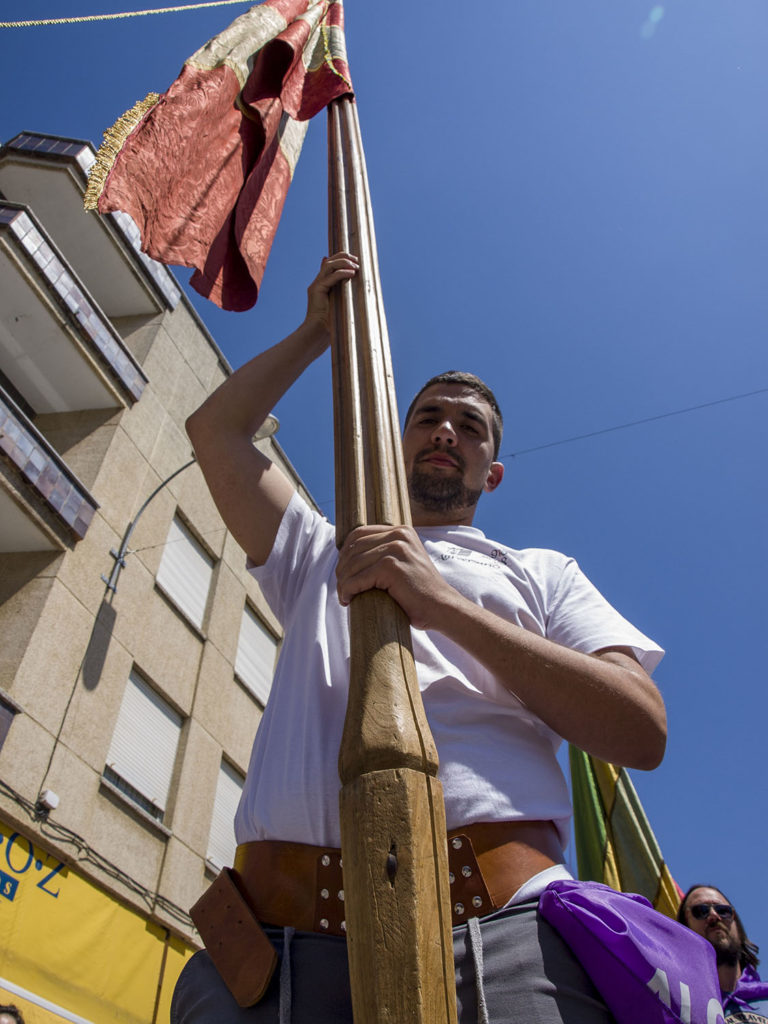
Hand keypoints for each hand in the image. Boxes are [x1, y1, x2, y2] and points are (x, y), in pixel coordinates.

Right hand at [305, 252, 358, 332]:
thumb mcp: (342, 304)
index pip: (331, 264)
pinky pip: (330, 277)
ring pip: (329, 265)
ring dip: (343, 263)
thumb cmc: (332, 322)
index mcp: (323, 285)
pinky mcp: (316, 290)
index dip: (342, 258)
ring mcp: (316, 285)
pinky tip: (352, 273)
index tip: (356, 261)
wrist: (319, 333)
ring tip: (356, 266)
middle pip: (329, 261)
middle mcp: (318, 283)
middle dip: (343, 257)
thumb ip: (346, 294)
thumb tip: (355, 286)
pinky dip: (342, 273)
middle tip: (357, 260)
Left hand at [336, 525, 456, 628]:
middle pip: (353, 548)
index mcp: (401, 531)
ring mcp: (396, 549)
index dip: (346, 552)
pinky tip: (348, 599)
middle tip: (343, 587)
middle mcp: (399, 535)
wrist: (442, 607)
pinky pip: (357, 578)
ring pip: (353, 564)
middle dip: (343, 569)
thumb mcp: (404, 562)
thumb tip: (348, 554)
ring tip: (345, 595)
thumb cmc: (420, 592)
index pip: (359, 533)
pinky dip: (348, 590)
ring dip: (343, 582)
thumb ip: (385, 552)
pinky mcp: (391, 567)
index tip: (344, 570)